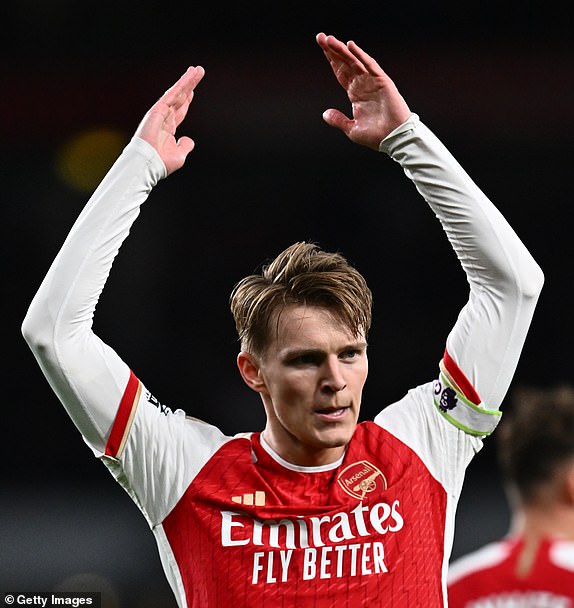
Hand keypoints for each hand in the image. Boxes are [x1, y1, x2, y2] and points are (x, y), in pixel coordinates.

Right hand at [134, 65, 204, 174]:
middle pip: (180, 98)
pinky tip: (188, 77)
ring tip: (197, 70)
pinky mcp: (157, 110)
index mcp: (168, 129)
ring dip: (187, 81)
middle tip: (198, 72)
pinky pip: (171, 95)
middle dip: (189, 85)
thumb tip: (188, 140)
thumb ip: (185, 146)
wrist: (149, 163)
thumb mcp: (179, 155)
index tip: (193, 91)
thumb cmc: (161, 163)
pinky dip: (180, 85)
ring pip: (177, 93)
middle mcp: (164, 118)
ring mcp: (160, 113)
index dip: (187, 100)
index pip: (180, 111)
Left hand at [316, 33, 411, 149]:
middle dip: (333, 50)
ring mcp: (372, 82)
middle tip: (320, 37)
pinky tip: (350, 46)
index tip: (321, 47)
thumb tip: (324, 114)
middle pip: (345, 63)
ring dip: (342, 50)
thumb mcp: (351, 129)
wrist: (393, 138)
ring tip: (329, 40)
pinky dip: (360, 55)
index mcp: (355, 94)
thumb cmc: (376, 136)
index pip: (340, 72)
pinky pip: (370, 65)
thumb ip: (338, 120)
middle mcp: (362, 84)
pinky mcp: (382, 81)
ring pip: (354, 61)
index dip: (331, 60)